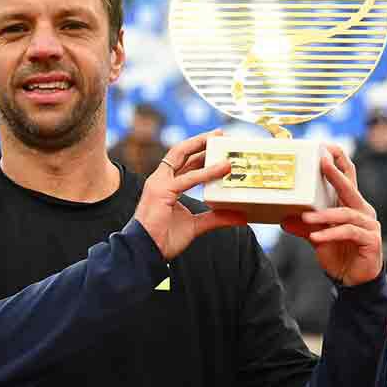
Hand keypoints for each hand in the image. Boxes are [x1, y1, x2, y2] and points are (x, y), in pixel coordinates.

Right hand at [132, 132, 249, 260]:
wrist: (146, 252)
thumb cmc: (163, 238)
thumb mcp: (196, 226)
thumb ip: (216, 218)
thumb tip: (240, 216)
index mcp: (166, 185)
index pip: (184, 162)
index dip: (199, 151)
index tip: (217, 143)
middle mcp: (161, 180)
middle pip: (181, 152)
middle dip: (200, 140)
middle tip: (220, 134)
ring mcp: (159, 183)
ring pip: (182, 156)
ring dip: (202, 146)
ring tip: (221, 140)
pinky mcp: (161, 191)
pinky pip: (188, 179)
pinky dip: (206, 172)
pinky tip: (222, 168)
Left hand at [280, 144, 382, 286]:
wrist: (355, 281)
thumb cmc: (340, 254)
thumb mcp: (317, 238)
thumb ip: (304, 227)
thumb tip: (284, 219)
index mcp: (351, 205)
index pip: (348, 177)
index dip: (339, 160)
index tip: (325, 147)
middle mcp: (363, 211)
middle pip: (350, 187)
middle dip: (335, 173)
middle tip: (321, 161)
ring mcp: (369, 225)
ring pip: (346, 214)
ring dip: (324, 216)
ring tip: (306, 218)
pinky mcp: (371, 241)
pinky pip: (349, 233)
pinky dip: (331, 234)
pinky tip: (316, 238)